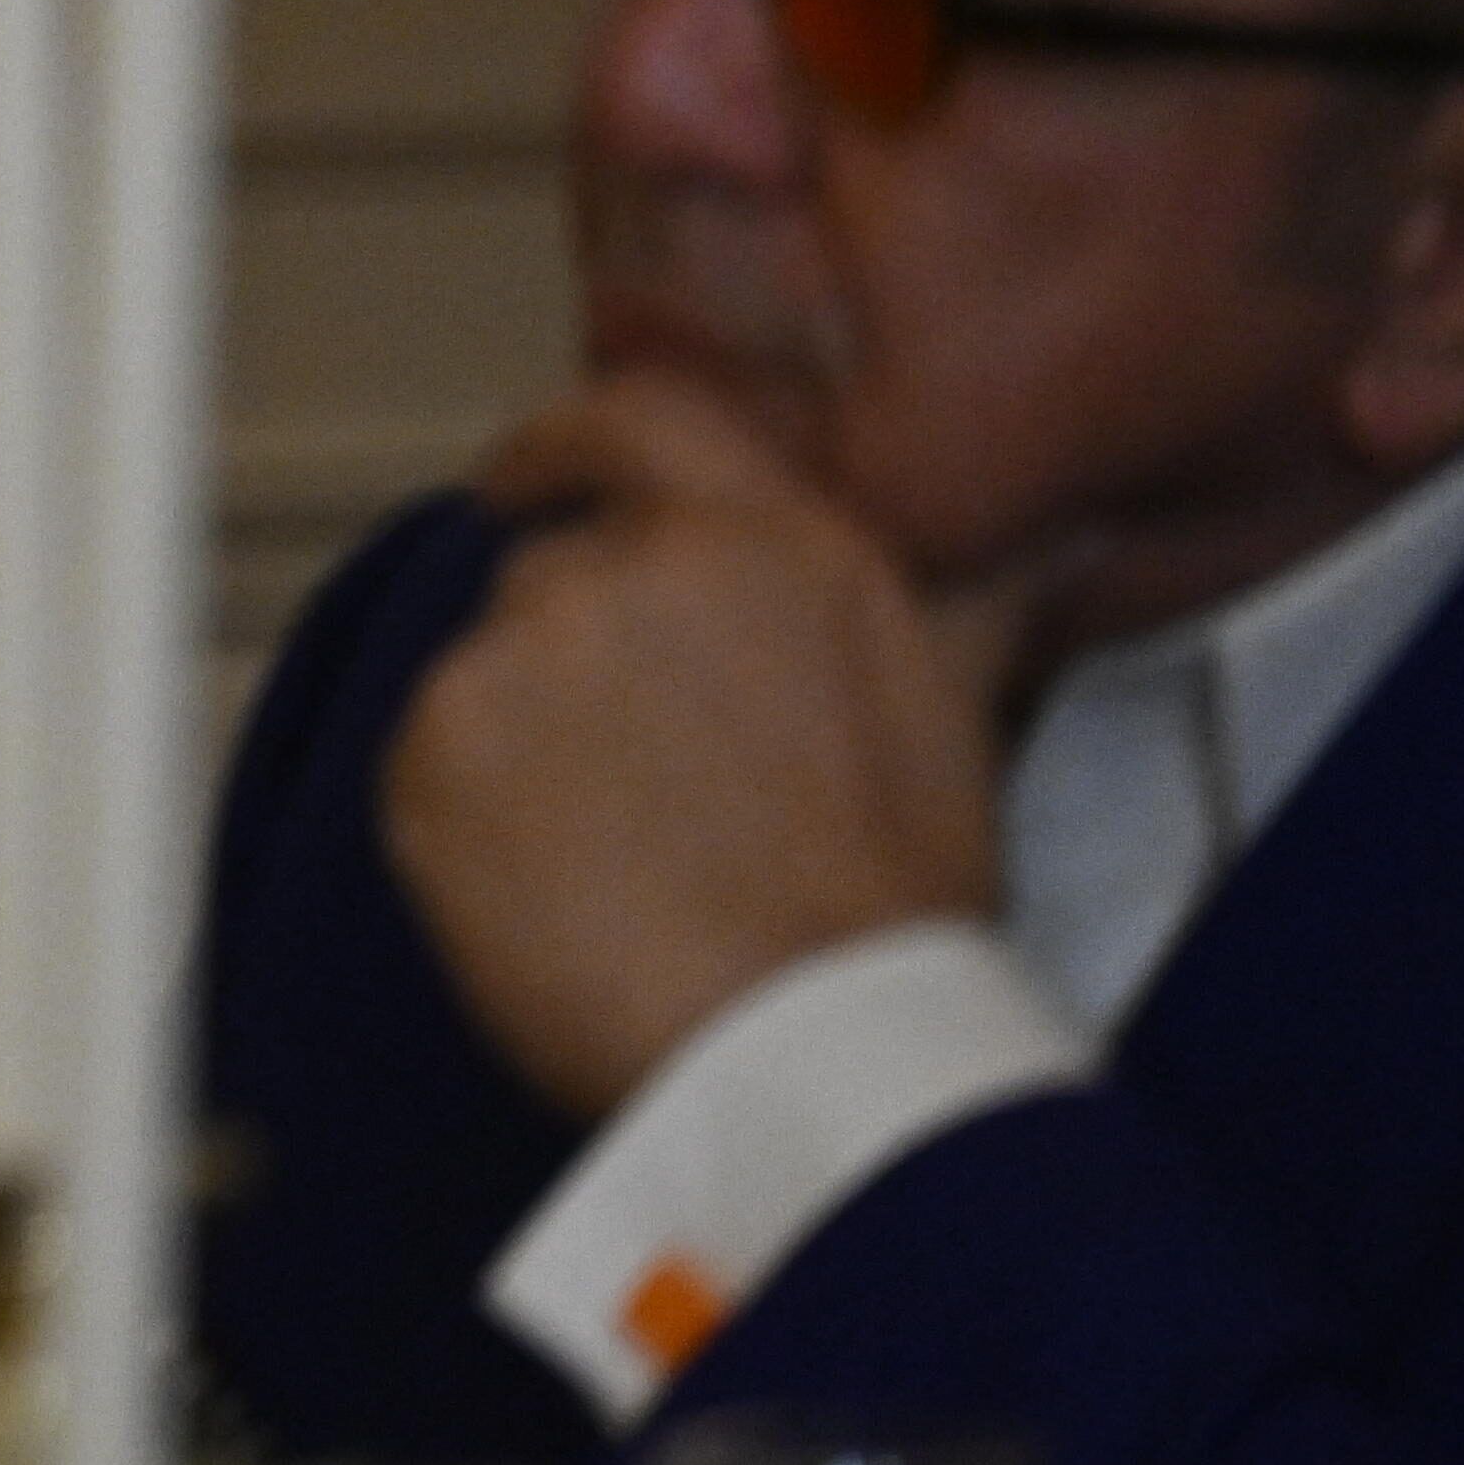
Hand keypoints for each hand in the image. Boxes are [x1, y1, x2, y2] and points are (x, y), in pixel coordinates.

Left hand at [378, 372, 1015, 1117]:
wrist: (811, 1042)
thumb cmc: (892, 902)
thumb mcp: (954, 711)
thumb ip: (957, 599)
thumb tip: (1038, 535)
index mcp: (760, 545)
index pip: (633, 421)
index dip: (564, 446)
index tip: (520, 477)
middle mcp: (621, 574)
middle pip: (556, 576)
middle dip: (587, 664)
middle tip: (649, 782)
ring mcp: (510, 659)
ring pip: (493, 677)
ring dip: (536, 747)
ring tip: (628, 860)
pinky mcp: (425, 755)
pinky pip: (431, 770)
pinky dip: (476, 822)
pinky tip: (564, 894)